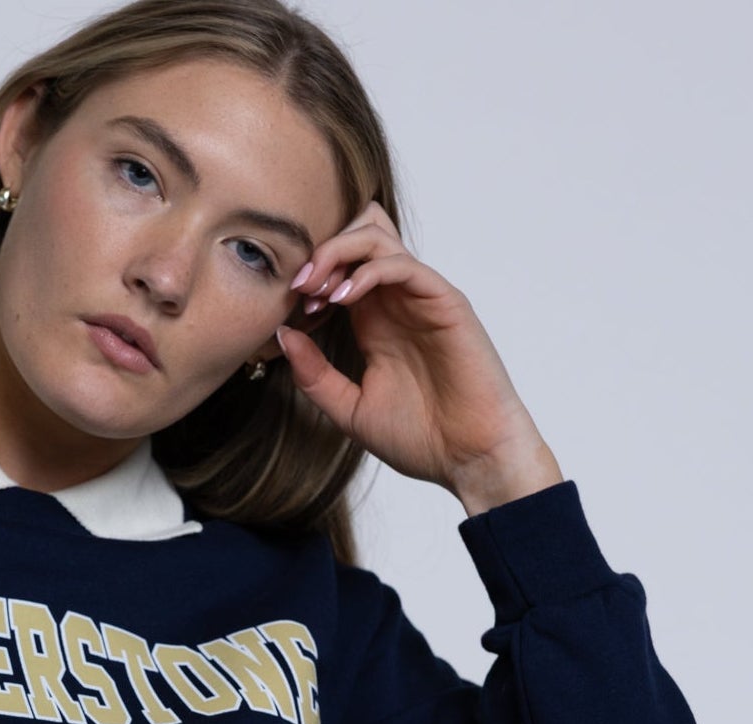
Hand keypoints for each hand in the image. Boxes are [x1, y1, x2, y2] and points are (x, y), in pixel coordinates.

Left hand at [280, 202, 562, 513]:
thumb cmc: (420, 438)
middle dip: (320, 250)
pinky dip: (368, 271)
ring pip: (377, 238)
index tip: (286, 305)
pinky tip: (342, 299)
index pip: (338, 270)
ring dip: (338, 252)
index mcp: (375, 322)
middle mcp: (397, 302)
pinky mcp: (445, 302)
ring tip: (314, 286)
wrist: (470, 458)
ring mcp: (421, 298)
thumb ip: (315, 375)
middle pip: (357, 236)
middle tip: (297, 285)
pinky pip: (403, 264)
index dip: (308, 277)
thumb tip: (282, 334)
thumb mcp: (350, 409)